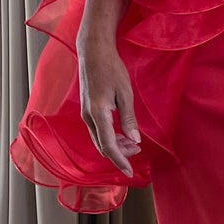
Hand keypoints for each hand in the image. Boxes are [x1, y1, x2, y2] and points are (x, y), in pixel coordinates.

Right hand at [77, 41, 141, 178]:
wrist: (92, 52)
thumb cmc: (111, 68)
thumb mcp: (125, 93)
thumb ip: (128, 118)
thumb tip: (134, 140)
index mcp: (98, 114)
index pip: (108, 146)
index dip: (120, 161)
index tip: (129, 171)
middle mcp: (88, 117)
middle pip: (102, 146)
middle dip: (120, 154)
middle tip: (138, 151)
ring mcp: (85, 114)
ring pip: (99, 140)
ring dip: (115, 145)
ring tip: (132, 142)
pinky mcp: (87, 110)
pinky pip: (97, 131)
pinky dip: (109, 137)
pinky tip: (122, 133)